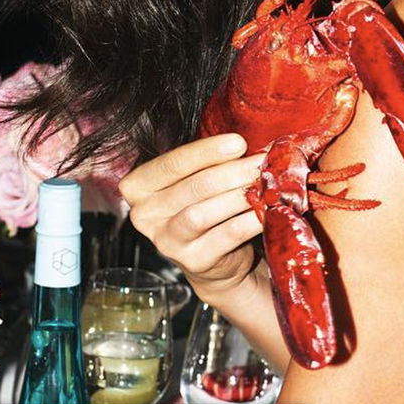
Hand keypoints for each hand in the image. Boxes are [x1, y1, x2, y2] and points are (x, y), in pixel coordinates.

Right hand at [120, 134, 265, 304]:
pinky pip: (225, 236)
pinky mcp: (192, 261)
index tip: (238, 142)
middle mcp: (145, 215)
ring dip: (239, 195)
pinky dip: (248, 220)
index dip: (207, 151)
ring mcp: (167, 241)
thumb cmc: (204, 206)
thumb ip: (209, 162)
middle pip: (192, 187)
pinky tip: (265, 210)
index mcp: (139, 187)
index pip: (171, 164)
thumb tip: (246, 144)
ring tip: (264, 184)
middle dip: (231, 172)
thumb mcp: (196, 179)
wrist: (214, 260)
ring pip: (203, 213)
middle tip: (260, 163)